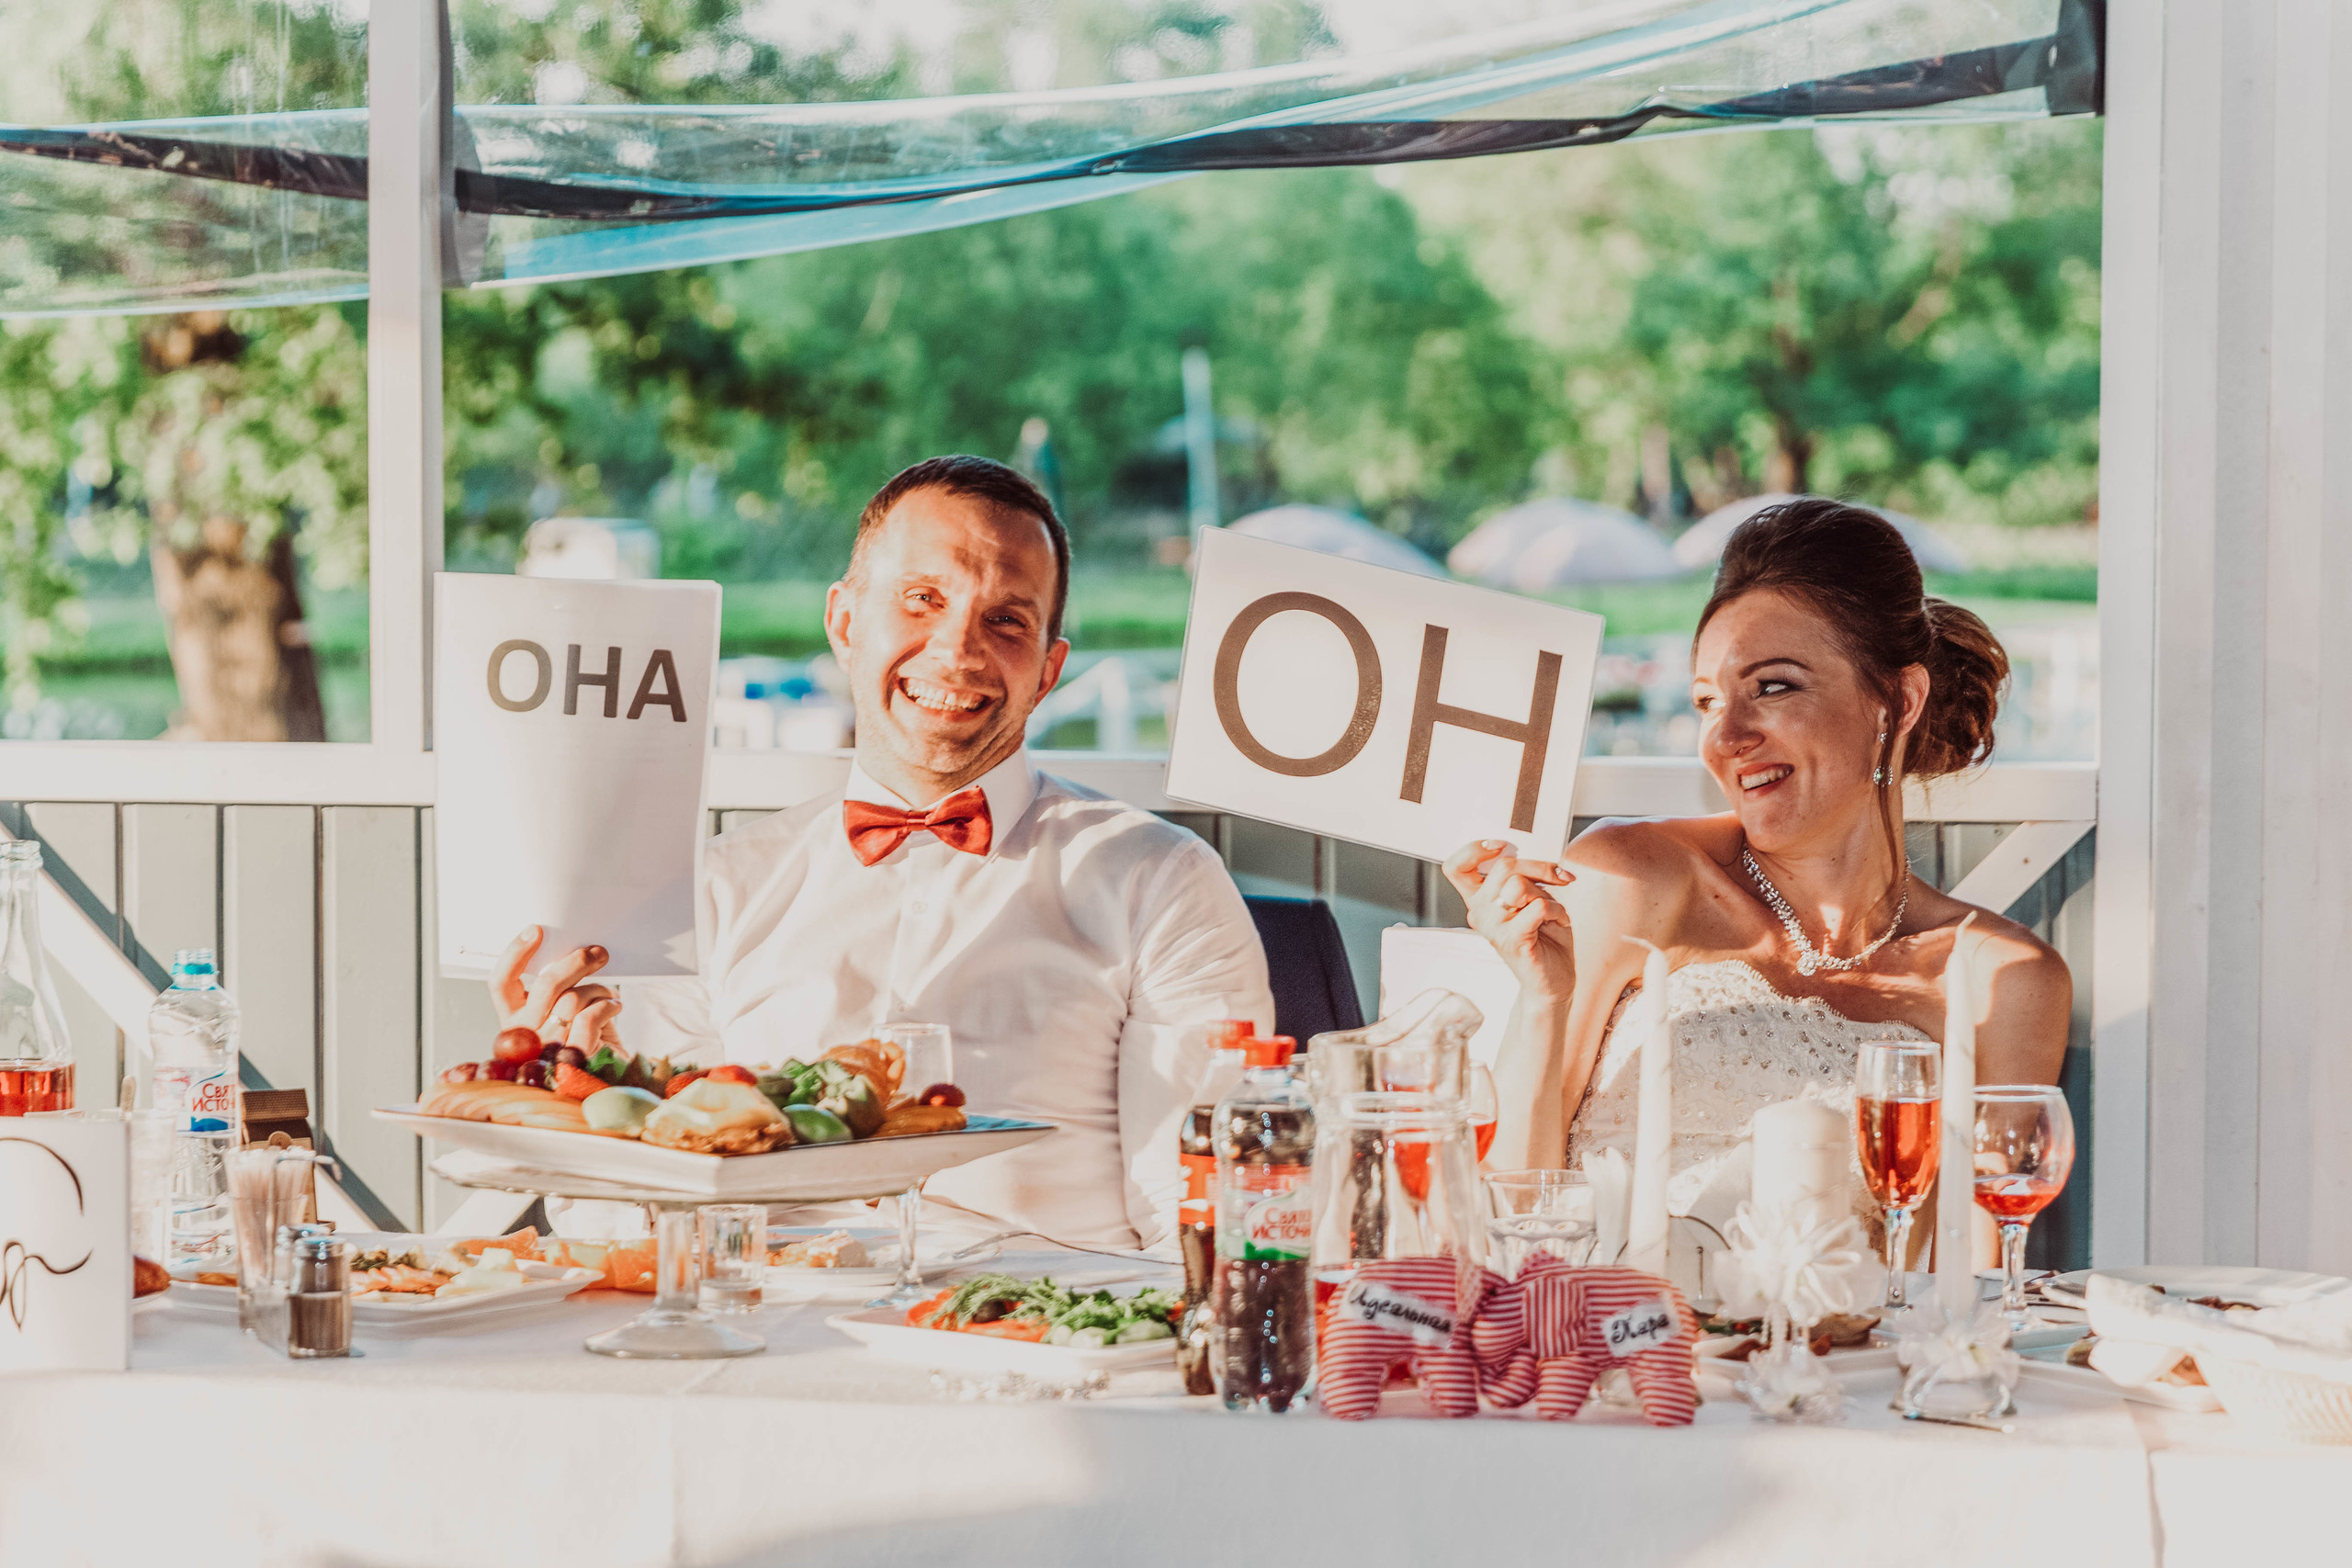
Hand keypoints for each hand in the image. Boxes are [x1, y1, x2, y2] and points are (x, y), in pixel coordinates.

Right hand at [491, 926, 623, 1055]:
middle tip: (597, 953)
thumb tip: (572, 953)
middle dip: (575, 962)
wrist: (607, 1080)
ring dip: (598, 990)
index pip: (500, 983)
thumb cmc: (587, 1041)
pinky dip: (607, 1006)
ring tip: (609, 996)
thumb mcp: (565, 1012)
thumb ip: (559, 989)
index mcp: (515, 1021)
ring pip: (572, 999)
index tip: (535, 931)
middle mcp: (523, 1036)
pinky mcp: (572, 1058)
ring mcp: (545, 1049)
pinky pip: (589, 1017)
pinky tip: (614, 1007)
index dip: (514, 954)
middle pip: (545, 985)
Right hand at [1442, 840, 1573, 995]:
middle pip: (1503, 867)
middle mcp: (1479, 913)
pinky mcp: (1511, 940)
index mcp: (1480, 900)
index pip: (1455, 867)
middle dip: (1539, 866)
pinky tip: (1562, 921)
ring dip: (1548, 892)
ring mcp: (1492, 928)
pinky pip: (1538, 906)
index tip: (1501, 847)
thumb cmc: (1545, 937)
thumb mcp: (1532, 899)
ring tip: (1556, 910)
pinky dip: (1558, 910)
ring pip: (1519, 885)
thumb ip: (1523, 879)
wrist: (1553, 982)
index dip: (1473, 850)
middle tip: (1559, 876)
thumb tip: (1533, 856)